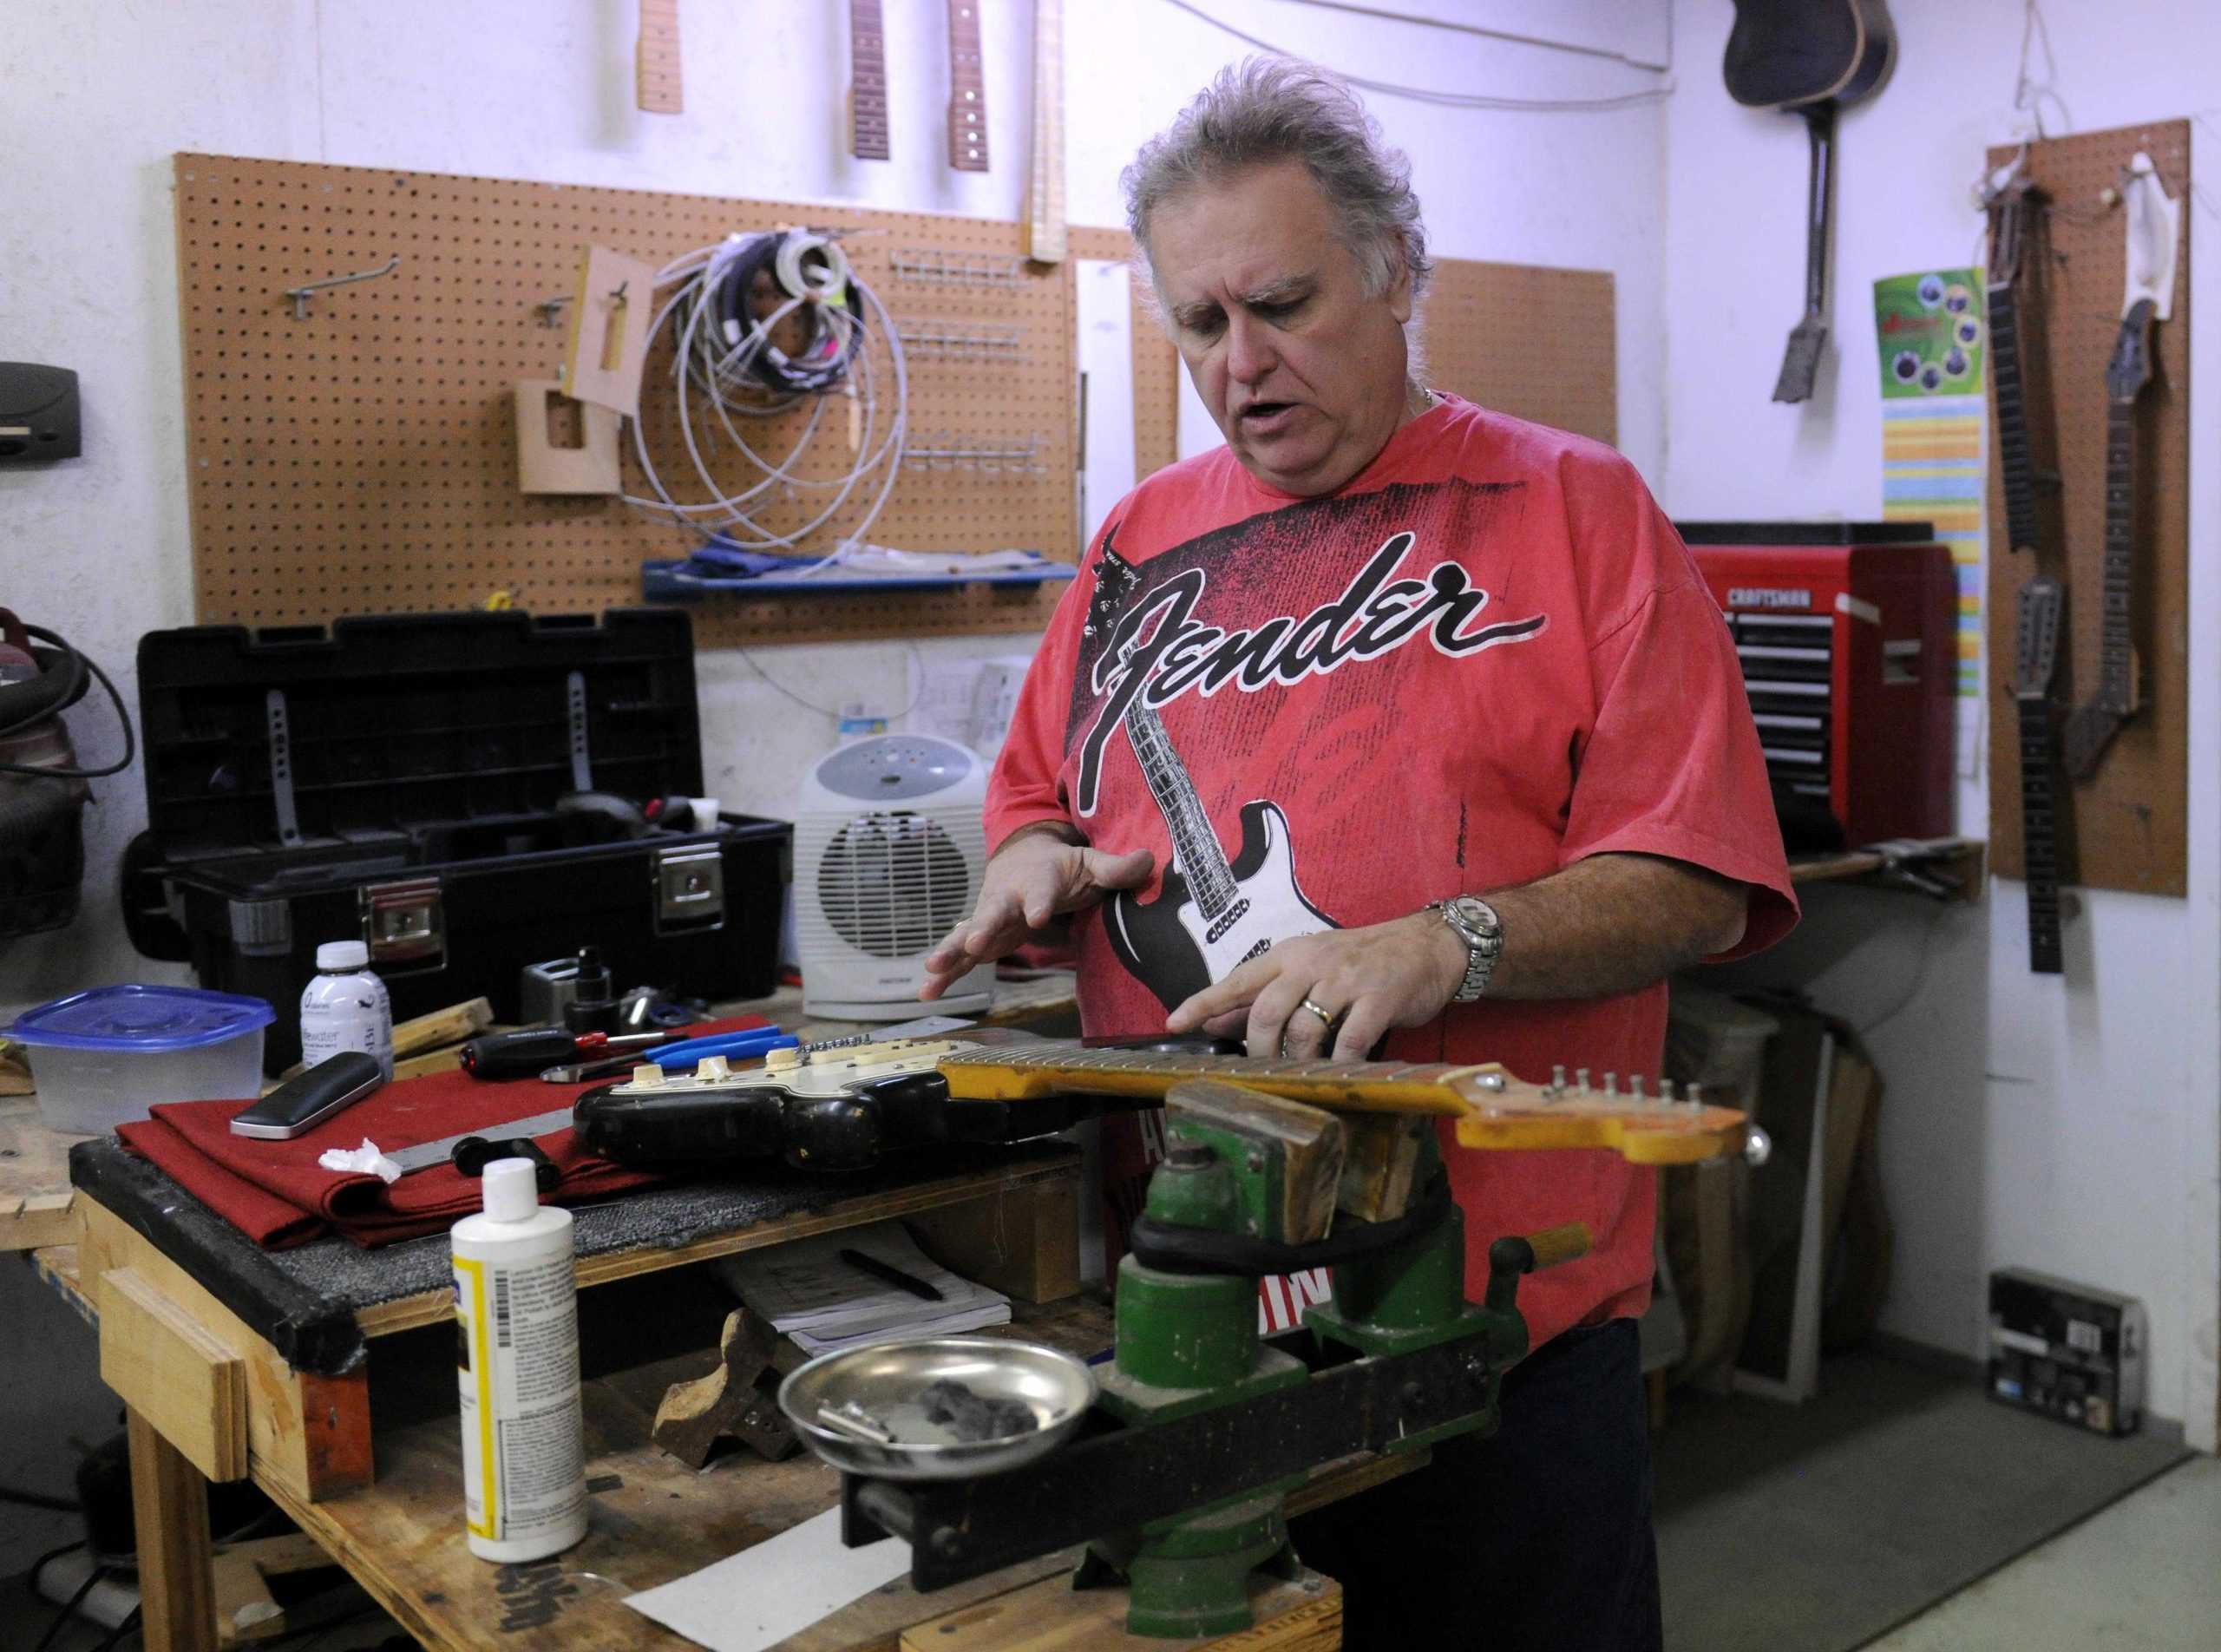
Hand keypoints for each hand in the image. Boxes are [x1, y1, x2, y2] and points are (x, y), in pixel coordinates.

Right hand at [919, 827, 1154, 1000]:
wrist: (1021, 857)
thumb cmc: (1061, 865)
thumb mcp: (1090, 863)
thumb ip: (1116, 868)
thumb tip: (1148, 860)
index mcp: (1039, 881)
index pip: (1042, 893)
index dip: (1040, 903)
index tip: (1038, 916)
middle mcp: (1008, 899)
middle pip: (993, 913)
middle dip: (981, 928)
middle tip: (970, 943)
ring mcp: (989, 918)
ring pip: (967, 936)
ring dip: (950, 952)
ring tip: (931, 970)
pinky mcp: (980, 937)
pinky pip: (960, 956)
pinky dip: (945, 972)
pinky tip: (927, 993)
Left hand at [1164, 911, 1468, 1060]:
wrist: (1426, 946)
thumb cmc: (1359, 963)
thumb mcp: (1307, 969)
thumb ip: (1262, 995)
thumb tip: (1212, 1020)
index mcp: (1288, 956)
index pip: (1237, 980)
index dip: (1203, 1002)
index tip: (1174, 1023)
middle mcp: (1312, 963)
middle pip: (1266, 1011)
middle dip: (1257, 1050)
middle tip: (1260, 1073)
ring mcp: (1346, 980)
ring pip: (1305, 1028)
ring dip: (1298, 1060)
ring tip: (1302, 1075)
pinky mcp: (1379, 998)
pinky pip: (1350, 1040)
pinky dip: (1340, 1064)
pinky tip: (1340, 1073)